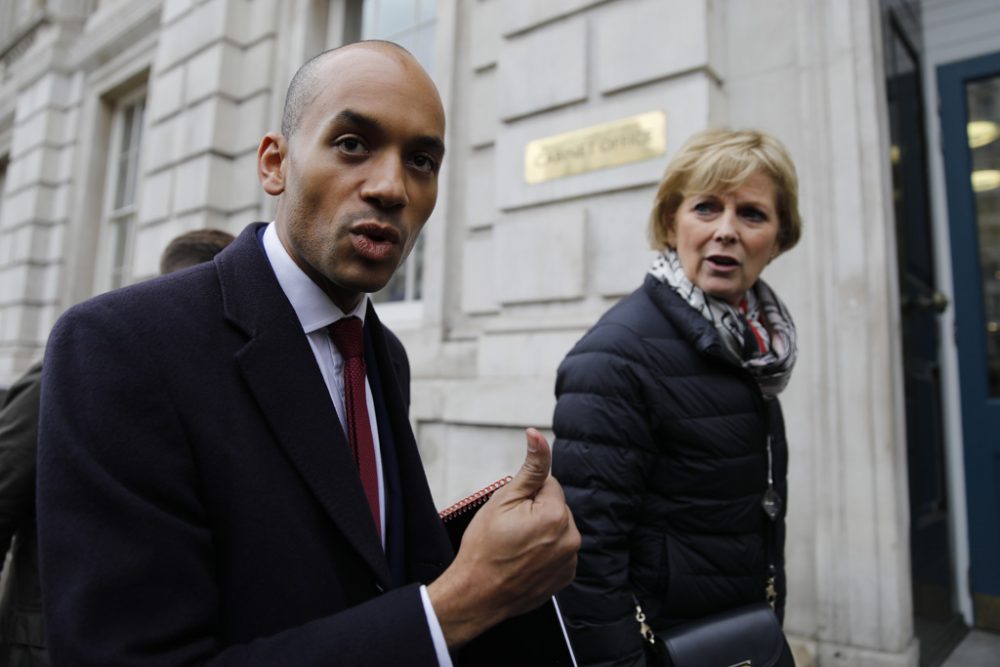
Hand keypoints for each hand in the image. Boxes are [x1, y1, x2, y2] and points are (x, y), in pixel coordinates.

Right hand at [427, 428, 579, 646]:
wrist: (477, 594)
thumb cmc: (484, 547)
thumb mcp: (503, 499)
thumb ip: (530, 466)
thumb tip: (537, 435)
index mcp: (557, 515)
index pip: (548, 485)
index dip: (525, 495)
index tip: (510, 513)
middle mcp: (571, 538)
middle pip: (554, 507)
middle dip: (535, 513)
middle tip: (509, 531)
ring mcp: (570, 561)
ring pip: (556, 529)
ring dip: (540, 532)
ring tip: (515, 548)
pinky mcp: (565, 577)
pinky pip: (557, 551)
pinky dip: (544, 552)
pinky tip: (523, 561)